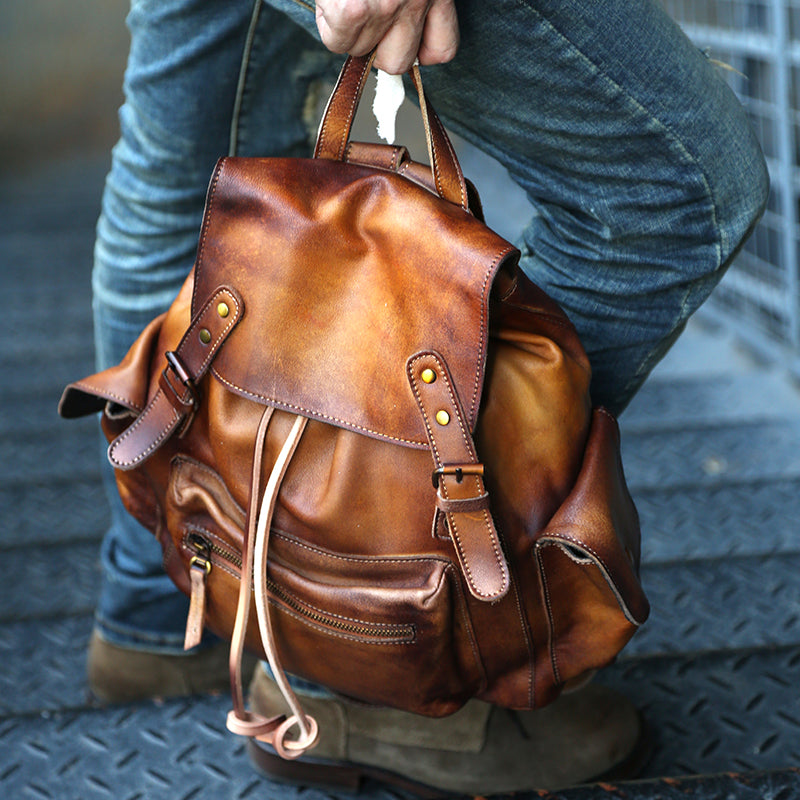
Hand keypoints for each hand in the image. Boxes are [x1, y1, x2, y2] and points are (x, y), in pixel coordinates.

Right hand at [315, 0, 458, 74]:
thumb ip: (411, 0)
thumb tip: (393, 40)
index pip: (442, 49)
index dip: (420, 49)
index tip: (405, 37)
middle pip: (398, 62)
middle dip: (375, 46)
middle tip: (362, 12)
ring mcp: (388, 6)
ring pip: (363, 54)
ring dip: (347, 31)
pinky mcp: (355, 10)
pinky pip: (338, 43)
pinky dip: (327, 23)